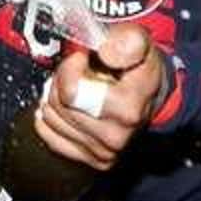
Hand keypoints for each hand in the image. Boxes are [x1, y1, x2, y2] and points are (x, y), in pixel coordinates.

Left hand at [33, 24, 162, 170]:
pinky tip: (68, 105)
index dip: (71, 66)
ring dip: (56, 96)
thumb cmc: (141, 68)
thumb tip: (107, 50)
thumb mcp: (141, 43)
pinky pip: (49, 135)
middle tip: (79, 70)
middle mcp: (117, 136)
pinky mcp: (94, 160)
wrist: (151, 97)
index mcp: (128, 108)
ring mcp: (105, 152)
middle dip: (62, 79)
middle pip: (58, 102)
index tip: (82, 57)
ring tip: (78, 86)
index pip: (71, 90)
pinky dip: (52, 116)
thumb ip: (128, 40)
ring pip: (50, 117)